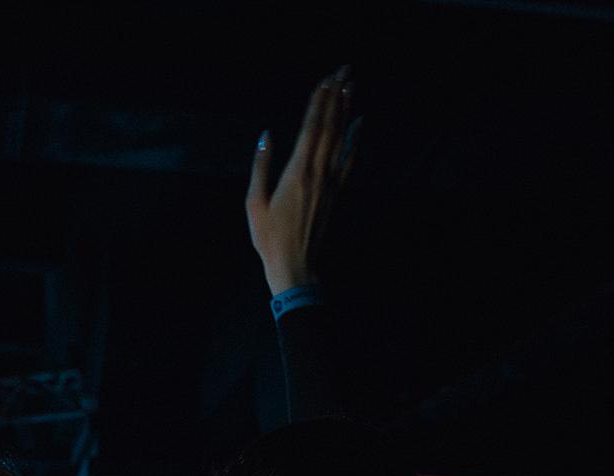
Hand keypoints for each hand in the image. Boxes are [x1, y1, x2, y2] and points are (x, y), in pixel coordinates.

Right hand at [246, 66, 359, 295]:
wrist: (296, 266)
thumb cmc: (269, 238)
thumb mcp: (254, 203)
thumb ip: (261, 166)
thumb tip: (265, 134)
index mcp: (296, 172)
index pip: (310, 127)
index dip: (318, 101)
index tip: (324, 78)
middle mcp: (318, 172)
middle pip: (329, 126)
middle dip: (336, 96)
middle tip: (343, 70)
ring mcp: (331, 181)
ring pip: (341, 138)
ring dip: (346, 110)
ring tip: (350, 86)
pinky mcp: (337, 191)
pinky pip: (349, 159)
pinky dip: (355, 138)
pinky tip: (360, 123)